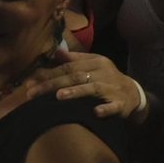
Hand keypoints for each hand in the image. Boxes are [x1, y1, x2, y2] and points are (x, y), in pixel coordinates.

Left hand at [27, 49, 146, 119]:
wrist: (134, 93)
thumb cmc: (107, 78)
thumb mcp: (94, 65)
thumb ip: (75, 60)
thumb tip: (54, 50)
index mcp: (96, 63)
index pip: (69, 67)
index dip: (48, 74)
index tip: (29, 82)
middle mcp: (104, 74)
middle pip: (76, 77)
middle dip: (53, 84)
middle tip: (32, 93)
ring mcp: (112, 89)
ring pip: (93, 89)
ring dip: (77, 92)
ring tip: (59, 96)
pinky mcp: (120, 104)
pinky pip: (113, 107)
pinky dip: (105, 109)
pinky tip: (95, 112)